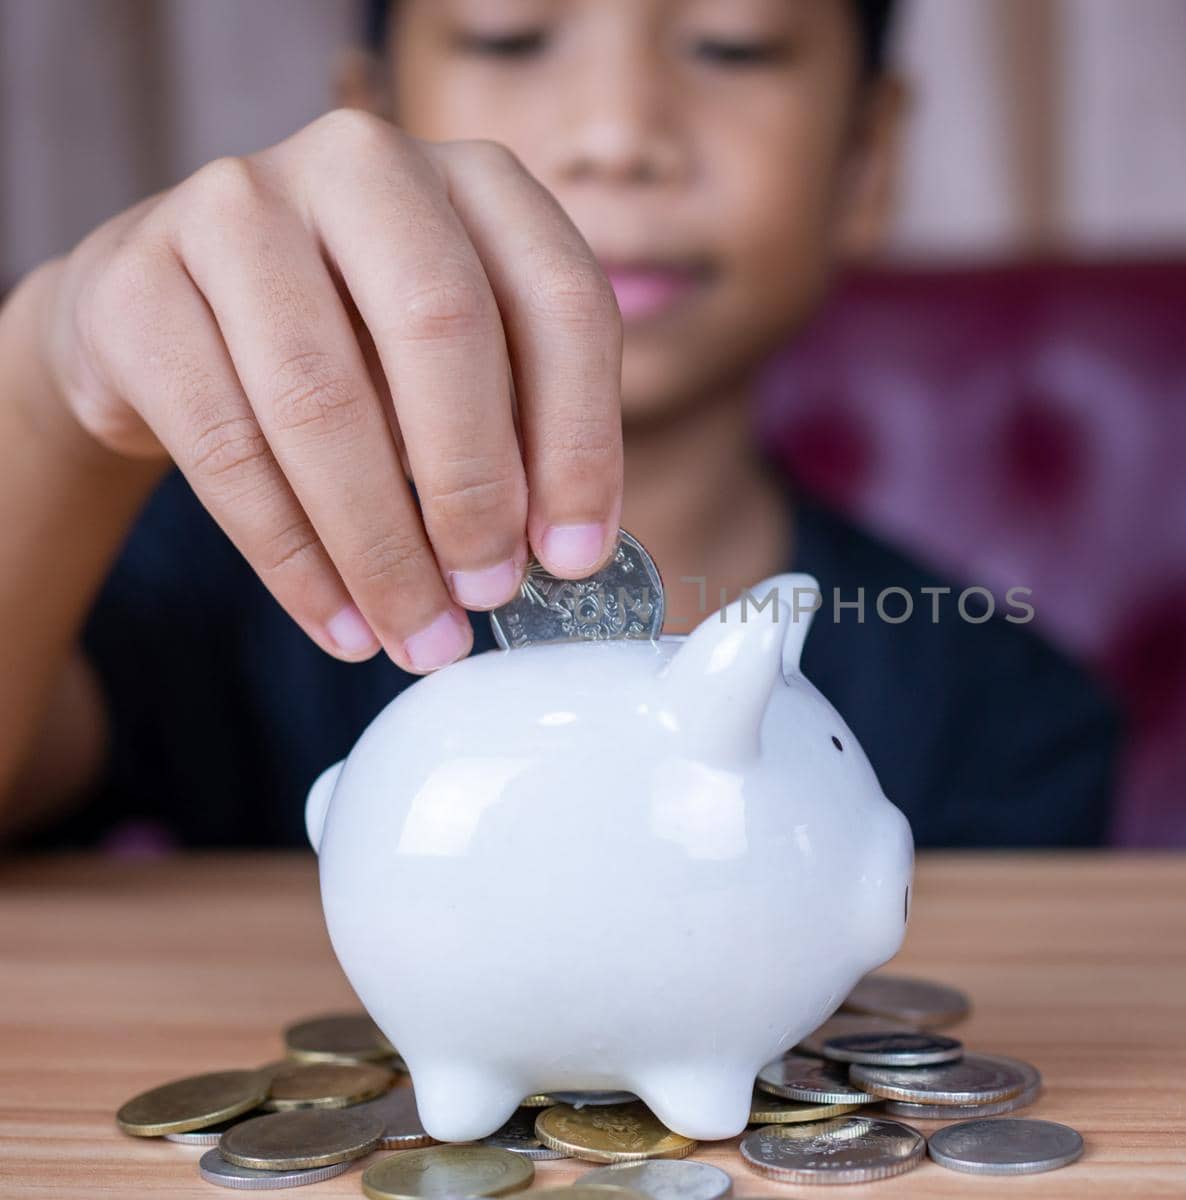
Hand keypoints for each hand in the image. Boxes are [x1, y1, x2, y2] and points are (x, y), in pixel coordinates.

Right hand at [34, 109, 621, 671]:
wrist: (168, 316)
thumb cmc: (355, 346)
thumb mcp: (458, 362)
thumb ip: (519, 428)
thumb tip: (564, 556)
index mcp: (478, 179)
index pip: (562, 302)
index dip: (580, 440)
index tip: (576, 556)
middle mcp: (363, 164)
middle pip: (441, 328)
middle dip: (474, 488)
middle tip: (490, 595)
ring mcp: (236, 207)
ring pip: (322, 400)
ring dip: (382, 546)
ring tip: (419, 635)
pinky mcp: (137, 283)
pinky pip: (226, 445)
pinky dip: (294, 558)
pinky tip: (340, 622)